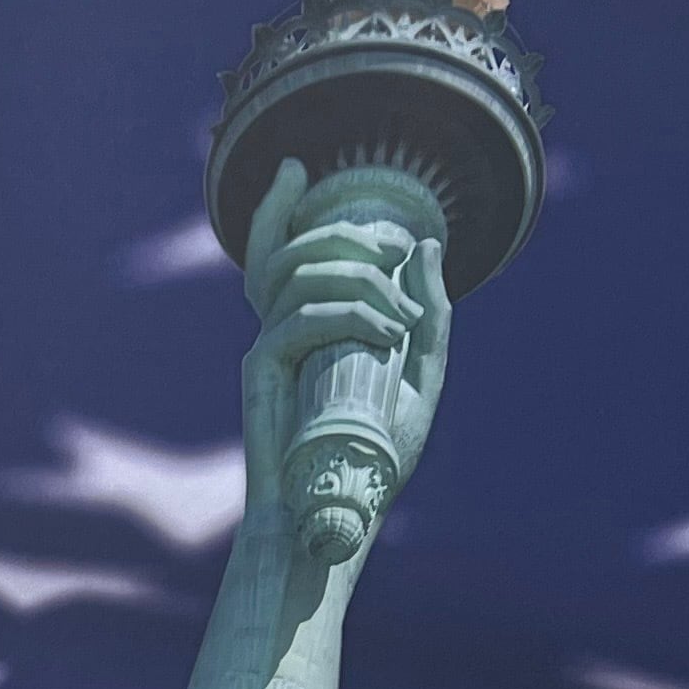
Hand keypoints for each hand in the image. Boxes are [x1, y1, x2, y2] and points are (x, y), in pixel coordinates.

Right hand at [236, 158, 452, 528]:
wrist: (339, 515)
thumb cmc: (374, 459)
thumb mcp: (420, 376)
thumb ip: (427, 315)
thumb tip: (425, 247)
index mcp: (303, 328)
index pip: (274, 253)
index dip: (277, 207)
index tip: (303, 173)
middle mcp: (276, 332)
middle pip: (287, 250)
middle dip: (342, 234)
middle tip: (391, 255)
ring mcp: (265, 350)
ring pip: (294, 273)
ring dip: (356, 275)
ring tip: (398, 313)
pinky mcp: (261, 374)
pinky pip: (298, 318)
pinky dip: (350, 313)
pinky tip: (384, 332)